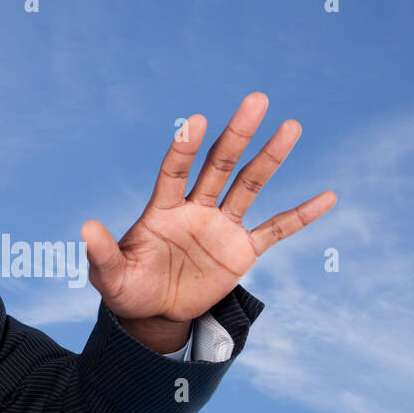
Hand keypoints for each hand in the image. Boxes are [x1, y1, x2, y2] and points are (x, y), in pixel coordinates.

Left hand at [81, 93, 335, 350]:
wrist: (153, 312)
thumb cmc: (127, 288)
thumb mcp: (109, 276)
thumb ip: (101, 252)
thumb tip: (85, 228)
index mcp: (162, 209)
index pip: (174, 170)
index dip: (184, 148)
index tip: (196, 122)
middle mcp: (195, 209)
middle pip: (219, 164)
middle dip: (236, 134)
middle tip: (256, 100)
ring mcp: (221, 227)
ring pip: (249, 186)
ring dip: (270, 158)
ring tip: (292, 125)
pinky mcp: (241, 251)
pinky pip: (276, 230)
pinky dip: (301, 215)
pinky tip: (328, 196)